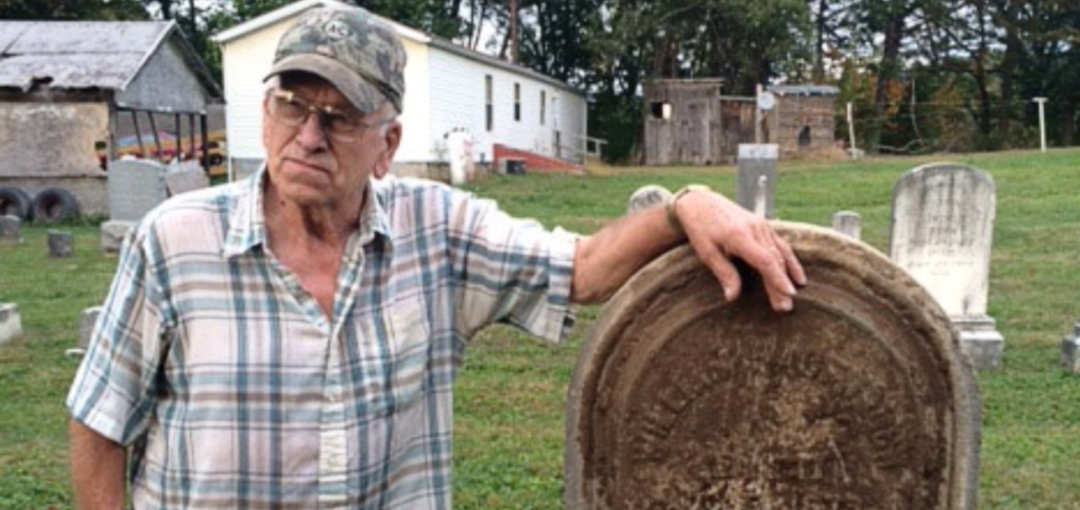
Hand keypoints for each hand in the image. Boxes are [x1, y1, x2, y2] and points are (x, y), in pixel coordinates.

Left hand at [674, 189, 805, 310]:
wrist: (700, 202)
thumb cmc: (700, 228)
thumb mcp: (706, 252)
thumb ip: (723, 273)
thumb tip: (733, 297)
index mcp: (739, 236)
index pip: (765, 260)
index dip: (777, 278)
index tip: (787, 294)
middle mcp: (755, 229)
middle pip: (775, 260)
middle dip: (781, 284)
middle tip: (786, 307)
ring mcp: (761, 225)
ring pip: (780, 252)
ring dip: (788, 275)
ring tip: (791, 295)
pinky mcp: (763, 225)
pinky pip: (780, 244)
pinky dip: (790, 260)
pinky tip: (797, 275)